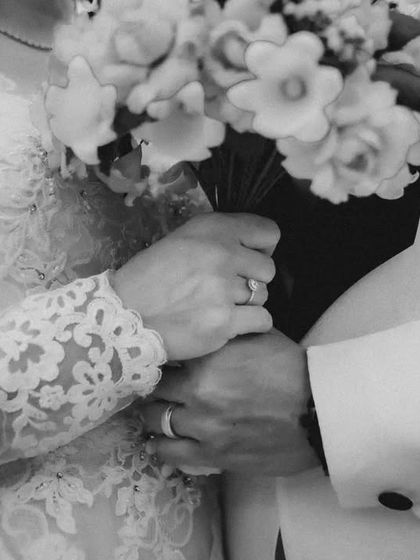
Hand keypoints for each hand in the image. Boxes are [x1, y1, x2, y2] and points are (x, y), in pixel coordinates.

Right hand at [113, 213, 278, 359]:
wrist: (124, 316)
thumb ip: (218, 239)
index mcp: (213, 229)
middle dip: (252, 280)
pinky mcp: (224, 322)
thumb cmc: (150, 278)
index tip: (247, 260)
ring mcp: (224, 289)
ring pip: (264, 296)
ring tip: (219, 307)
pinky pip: (263, 320)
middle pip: (268, 269)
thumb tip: (252, 249)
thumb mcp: (181, 241)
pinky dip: (250, 325)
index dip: (262, 248)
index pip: (269, 232)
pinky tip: (229, 324)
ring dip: (247, 304)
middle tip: (228, 289)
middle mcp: (223, 254)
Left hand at [142, 329, 317, 474]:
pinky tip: (160, 444)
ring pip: (157, 422)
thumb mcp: (256, 337)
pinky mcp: (214, 454)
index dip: (162, 358)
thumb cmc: (291, 368)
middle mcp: (197, 391)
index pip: (166, 356)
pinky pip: (173, 454)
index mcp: (207, 358)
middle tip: (158, 389)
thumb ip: (225, 335)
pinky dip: (163, 448)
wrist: (318, 409)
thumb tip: (204, 331)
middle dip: (154, 388)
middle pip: (155, 390)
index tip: (162, 362)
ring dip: (154, 418)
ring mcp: (203, 425)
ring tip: (155, 416)